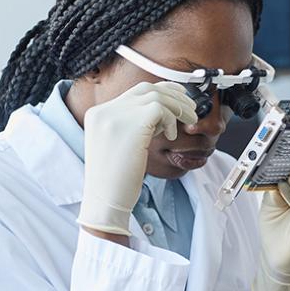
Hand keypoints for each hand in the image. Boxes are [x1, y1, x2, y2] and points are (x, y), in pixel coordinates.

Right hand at [77, 81, 197, 235]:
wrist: (106, 201)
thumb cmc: (116, 180)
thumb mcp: (117, 145)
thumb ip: (130, 125)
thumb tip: (159, 111)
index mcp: (98, 114)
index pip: (134, 92)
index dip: (161, 92)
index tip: (179, 99)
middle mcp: (104, 111)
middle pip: (146, 89)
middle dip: (173, 95)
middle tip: (191, 109)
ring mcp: (115, 116)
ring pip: (156, 97)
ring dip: (178, 108)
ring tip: (189, 123)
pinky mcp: (131, 125)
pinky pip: (160, 110)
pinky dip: (172, 120)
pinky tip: (172, 137)